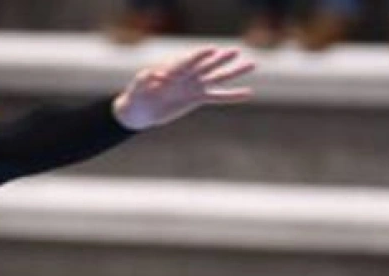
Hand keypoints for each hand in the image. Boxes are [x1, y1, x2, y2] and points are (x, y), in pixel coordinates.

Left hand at [112, 47, 255, 130]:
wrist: (139, 111)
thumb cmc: (136, 96)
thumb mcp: (137, 87)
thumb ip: (144, 79)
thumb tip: (151, 74)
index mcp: (174, 69)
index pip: (189, 61)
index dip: (199, 56)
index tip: (211, 51)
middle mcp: (188, 75)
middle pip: (207, 65)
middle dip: (220, 59)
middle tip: (235, 51)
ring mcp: (195, 86)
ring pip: (218, 77)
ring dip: (234, 72)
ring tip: (252, 64)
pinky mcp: (197, 98)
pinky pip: (218, 97)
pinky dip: (233, 96)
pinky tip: (248, 93)